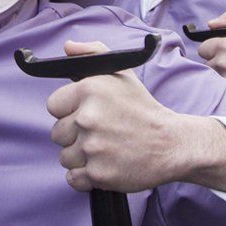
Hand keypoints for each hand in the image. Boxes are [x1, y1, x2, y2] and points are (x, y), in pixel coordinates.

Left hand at [45, 40, 225, 196]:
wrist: (172, 144)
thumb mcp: (121, 73)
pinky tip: (105, 165)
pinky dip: (86, 177)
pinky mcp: (99, 174)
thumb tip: (68, 46)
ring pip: (64, 157)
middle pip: (57, 133)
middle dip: (75, 135)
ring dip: (81, 157)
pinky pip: (73, 179)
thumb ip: (92, 53)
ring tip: (105, 149)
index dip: (69, 111)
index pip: (53, 106)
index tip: (86, 114)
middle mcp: (88, 117)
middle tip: (101, 133)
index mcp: (89, 90)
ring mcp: (93, 148)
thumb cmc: (143, 109)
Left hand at [197, 10, 225, 97]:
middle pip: (207, 64)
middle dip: (216, 62)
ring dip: (221, 75)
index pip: (203, 48)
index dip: (212, 50)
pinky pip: (221, 88)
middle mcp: (222, 62)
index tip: (223, 52)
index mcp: (224, 45)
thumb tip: (209, 25)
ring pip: (213, 77)